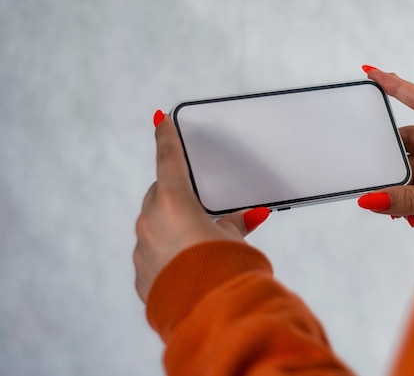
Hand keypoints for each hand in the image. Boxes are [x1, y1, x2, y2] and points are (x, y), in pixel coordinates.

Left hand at [133, 111, 270, 302]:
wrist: (209, 313)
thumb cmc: (223, 267)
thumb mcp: (233, 238)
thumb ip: (236, 223)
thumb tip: (251, 215)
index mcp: (173, 202)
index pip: (169, 160)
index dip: (166, 138)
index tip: (161, 120)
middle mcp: (150, 221)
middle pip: (158, 196)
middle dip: (174, 197)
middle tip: (197, 209)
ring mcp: (142, 249)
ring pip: (153, 226)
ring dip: (170, 228)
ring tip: (197, 245)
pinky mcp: (142, 276)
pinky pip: (152, 255)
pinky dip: (166, 255)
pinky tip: (186, 268)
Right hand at [358, 67, 413, 230]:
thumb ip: (413, 200)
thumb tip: (375, 199)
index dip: (401, 88)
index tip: (375, 74)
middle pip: (412, 142)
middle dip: (392, 158)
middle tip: (374, 169)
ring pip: (411, 170)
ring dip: (398, 187)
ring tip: (388, 203)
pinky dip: (407, 203)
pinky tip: (404, 216)